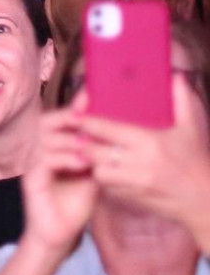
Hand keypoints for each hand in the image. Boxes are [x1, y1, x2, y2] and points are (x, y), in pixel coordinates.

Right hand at [20, 97, 98, 254]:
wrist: (57, 234)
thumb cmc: (74, 204)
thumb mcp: (92, 175)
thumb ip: (97, 156)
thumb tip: (115, 138)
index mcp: (53, 148)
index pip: (60, 120)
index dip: (74, 108)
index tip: (91, 97)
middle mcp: (39, 151)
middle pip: (46, 122)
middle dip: (67, 117)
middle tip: (86, 119)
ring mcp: (32, 164)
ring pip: (45, 139)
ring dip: (69, 139)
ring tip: (89, 146)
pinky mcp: (30, 179)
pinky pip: (44, 160)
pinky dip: (64, 158)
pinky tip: (82, 163)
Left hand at [77, 74, 209, 230]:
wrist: (206, 198)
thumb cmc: (197, 160)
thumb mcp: (191, 128)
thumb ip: (182, 100)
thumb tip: (176, 76)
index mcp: (150, 142)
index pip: (107, 129)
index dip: (87, 122)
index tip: (76, 116)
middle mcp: (140, 162)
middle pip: (95, 151)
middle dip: (84, 143)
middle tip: (78, 135)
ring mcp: (135, 182)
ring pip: (98, 171)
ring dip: (92, 163)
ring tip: (93, 154)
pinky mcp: (134, 198)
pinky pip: (108, 188)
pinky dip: (104, 179)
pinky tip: (107, 170)